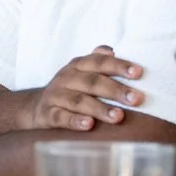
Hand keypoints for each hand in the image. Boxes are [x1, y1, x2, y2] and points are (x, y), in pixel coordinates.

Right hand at [25, 46, 143, 131]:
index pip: (99, 62)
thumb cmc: (70, 89)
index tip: (138, 73)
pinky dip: (74, 121)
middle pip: (92, 82)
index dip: (118, 66)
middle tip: (136, 99)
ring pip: (78, 101)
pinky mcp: (47, 114)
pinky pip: (61, 117)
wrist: (37, 106)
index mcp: (78, 66)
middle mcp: (66, 78)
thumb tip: (111, 50)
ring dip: (99, 108)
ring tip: (118, 116)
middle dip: (115, 90)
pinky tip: (89, 125)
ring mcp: (55, 96)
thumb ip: (98, 61)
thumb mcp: (82, 71)